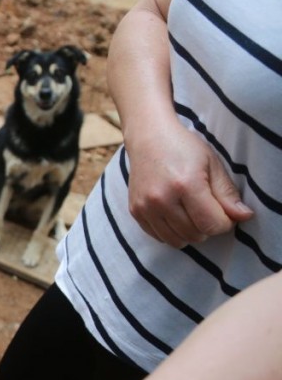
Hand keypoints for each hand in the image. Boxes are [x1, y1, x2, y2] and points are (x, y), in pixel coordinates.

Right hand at [125, 122, 251, 246]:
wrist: (148, 138)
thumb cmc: (183, 148)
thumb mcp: (212, 165)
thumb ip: (227, 194)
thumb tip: (244, 217)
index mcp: (186, 184)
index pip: (212, 224)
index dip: (224, 223)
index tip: (224, 213)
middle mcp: (162, 198)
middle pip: (195, 234)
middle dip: (207, 227)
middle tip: (207, 211)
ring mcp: (145, 207)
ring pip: (176, 240)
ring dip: (190, 233)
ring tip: (192, 215)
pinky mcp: (135, 211)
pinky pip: (159, 237)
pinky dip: (172, 233)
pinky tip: (176, 217)